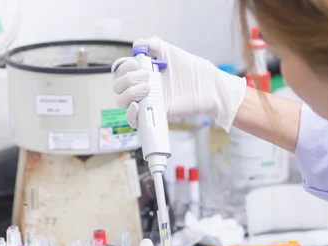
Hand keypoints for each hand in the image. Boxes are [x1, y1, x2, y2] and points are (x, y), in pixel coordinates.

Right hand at [112, 37, 246, 131]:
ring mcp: (149, 101)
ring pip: (122, 101)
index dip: (125, 68)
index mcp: (145, 73)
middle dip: (127, 80)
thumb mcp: (172, 53)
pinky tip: (137, 106)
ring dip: (128, 94)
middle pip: (118, 87)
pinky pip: (134, 120)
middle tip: (147, 77)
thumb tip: (138, 43)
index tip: (138, 64)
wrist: (209, 87)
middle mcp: (144, 87)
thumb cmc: (193, 70)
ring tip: (147, 88)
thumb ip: (154, 45)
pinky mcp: (156, 114)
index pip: (122, 72)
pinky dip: (130, 114)